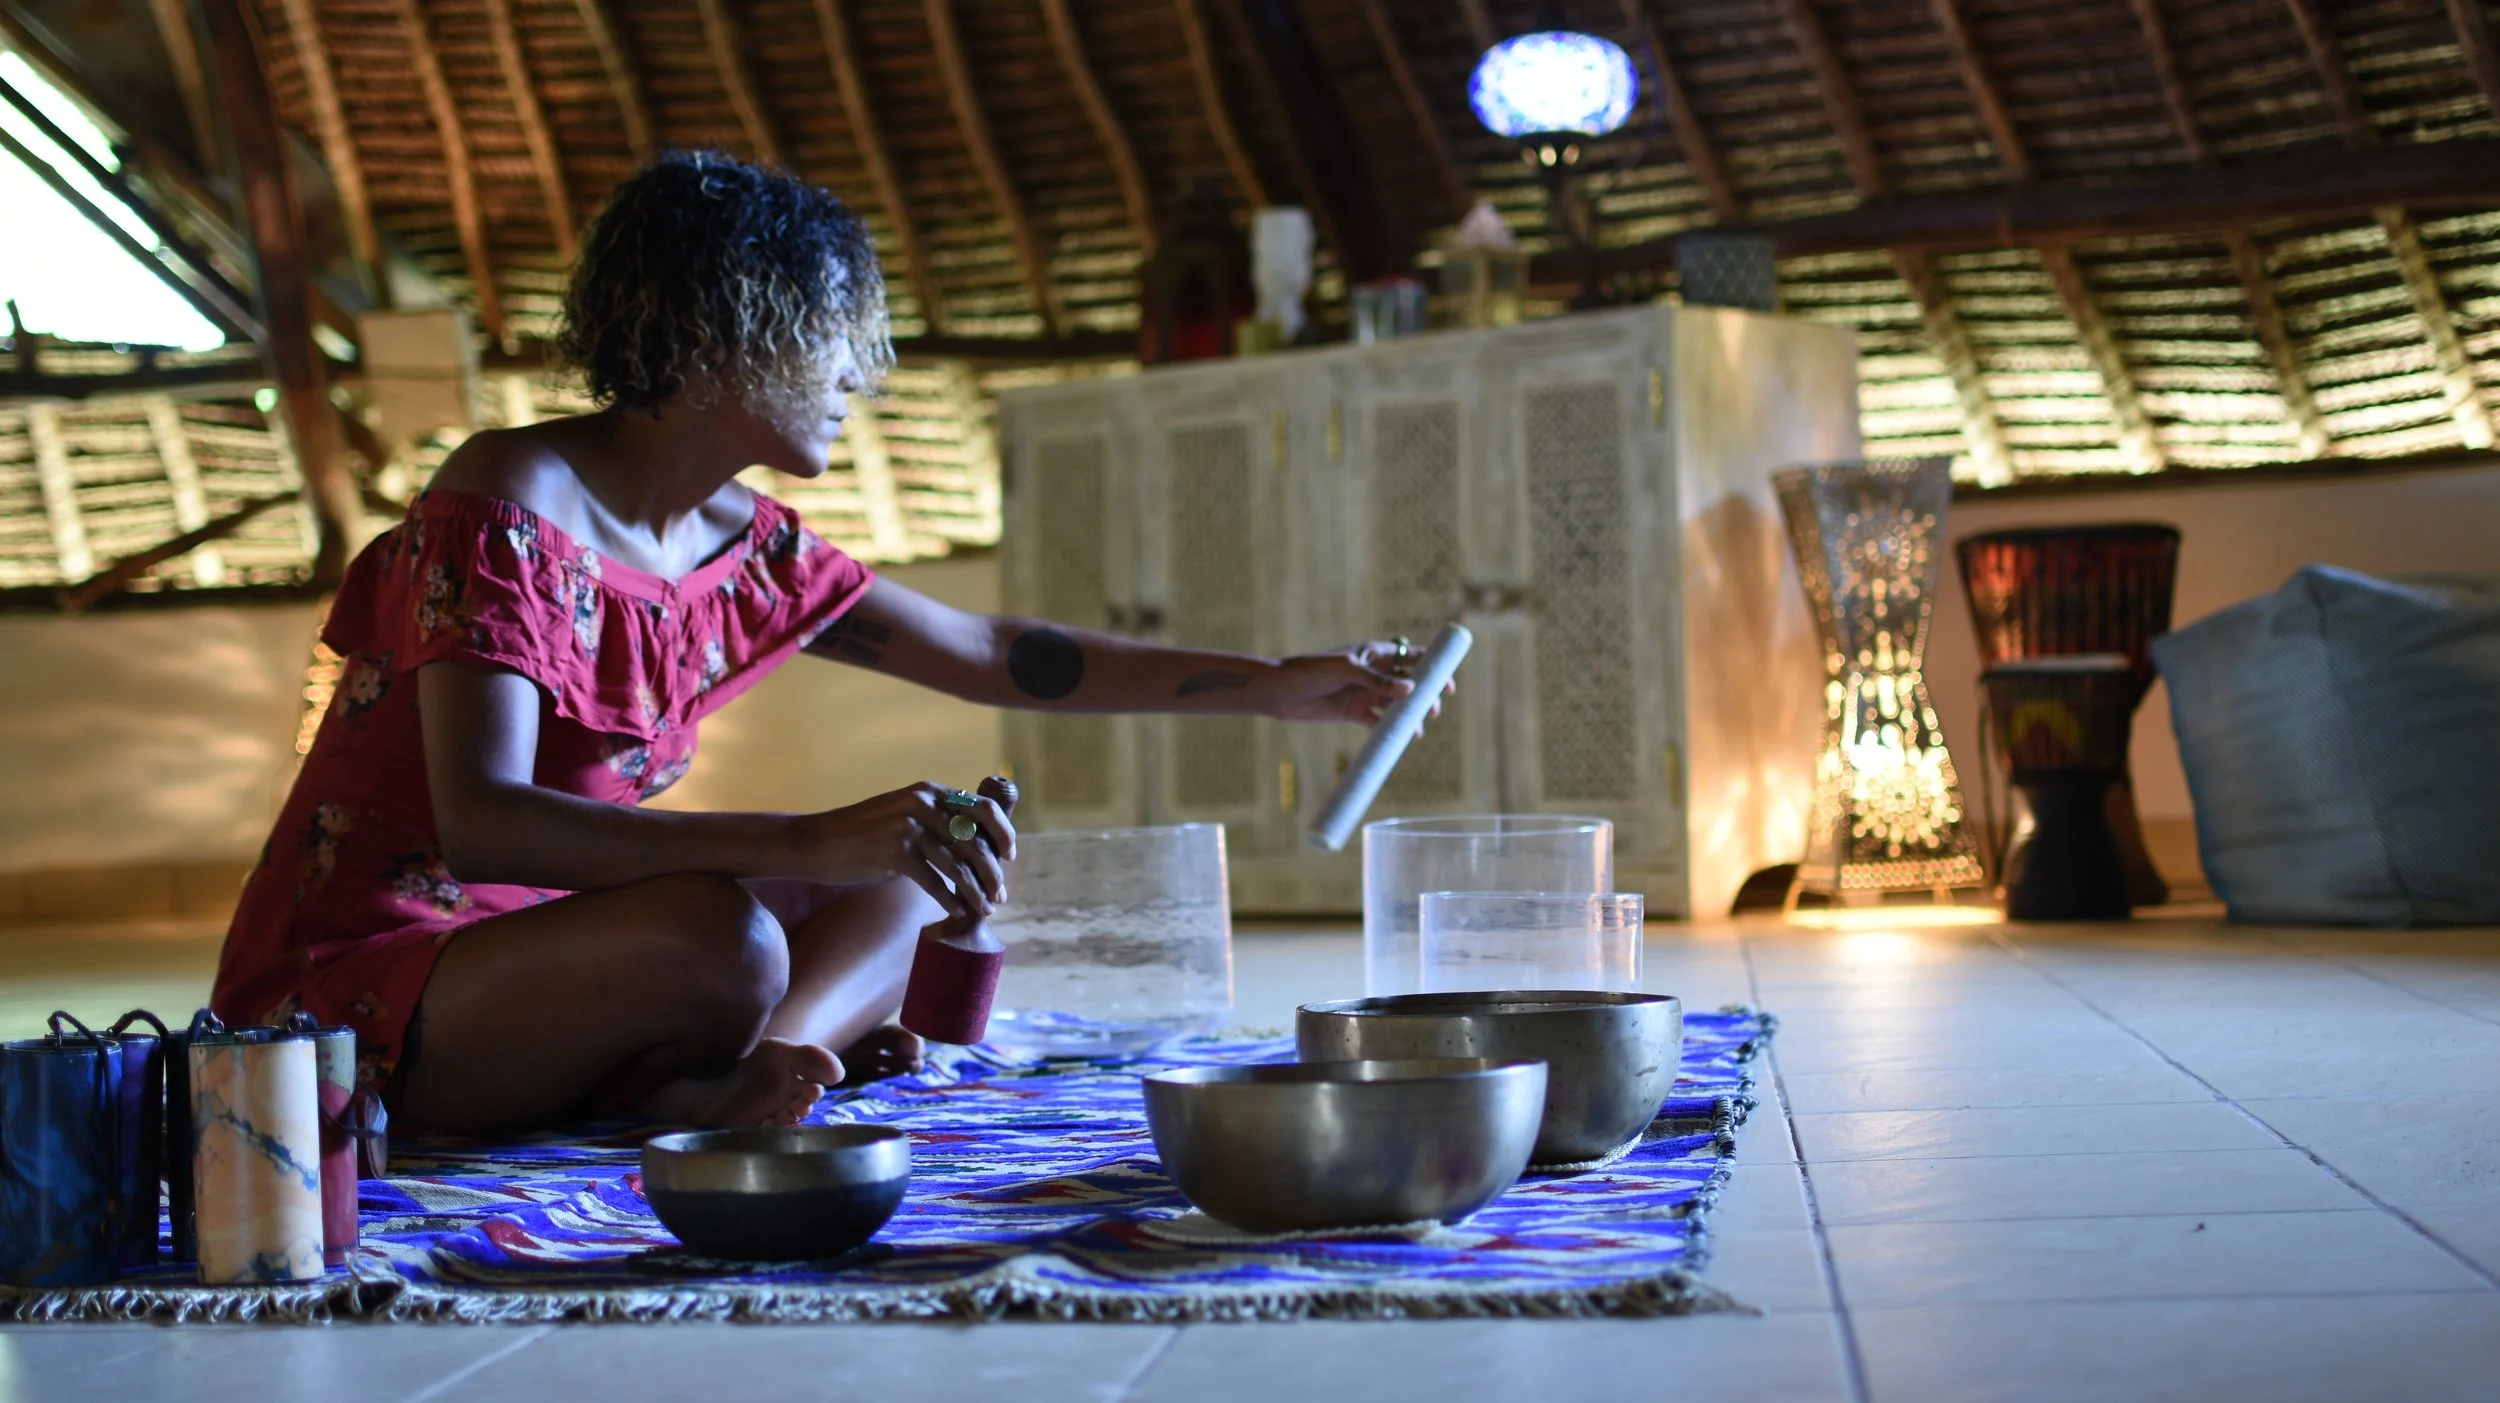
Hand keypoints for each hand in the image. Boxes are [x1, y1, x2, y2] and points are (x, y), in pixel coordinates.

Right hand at [789, 781, 1017, 918]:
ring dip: (975, 892)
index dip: (1003, 833)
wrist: (815, 842)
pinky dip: (949, 900)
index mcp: (930, 792)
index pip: (983, 808)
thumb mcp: (902, 815)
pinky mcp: (895, 851)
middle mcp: (923, 803)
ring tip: (985, 909)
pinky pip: (934, 881)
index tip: (1009, 856)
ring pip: (958, 865)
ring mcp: (909, 826)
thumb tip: (972, 846)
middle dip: (993, 872)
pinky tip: (957, 912)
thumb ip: (934, 822)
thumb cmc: (861, 834)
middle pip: (975, 840)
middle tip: (1000, 895)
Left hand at [1266, 640, 1451, 725]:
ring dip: (1409, 717)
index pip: (1413, 657)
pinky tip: (1396, 738)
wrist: (1280, 692)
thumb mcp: (1346, 669)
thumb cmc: (1311, 671)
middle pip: (1410, 684)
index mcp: (1376, 653)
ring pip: (1397, 705)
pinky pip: (1379, 721)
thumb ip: (1376, 680)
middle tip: (1431, 711)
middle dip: (1425, 697)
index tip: (1448, 684)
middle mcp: (1375, 673)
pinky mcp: (1355, 712)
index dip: (1433, 668)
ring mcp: (1365, 693)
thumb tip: (1410, 689)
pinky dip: (1389, 729)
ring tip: (1415, 731)